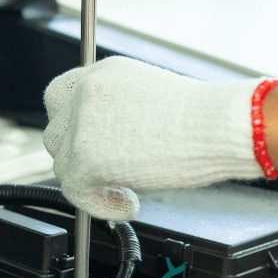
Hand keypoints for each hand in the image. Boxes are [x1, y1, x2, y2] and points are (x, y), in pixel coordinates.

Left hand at [44, 56, 270, 220]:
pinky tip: (130, 203)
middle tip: (111, 171)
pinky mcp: (85, 156)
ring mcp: (83, 122)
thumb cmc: (206, 119)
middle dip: (79, 155)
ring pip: (62, 163)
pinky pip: (74, 190)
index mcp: (104, 73)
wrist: (221, 125)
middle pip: (56, 131)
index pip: (60, 96)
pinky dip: (99, 204)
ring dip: (90, 181)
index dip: (71, 125)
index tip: (88, 143)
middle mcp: (88, 90)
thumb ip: (118, 113)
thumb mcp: (151, 99)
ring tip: (127, 187)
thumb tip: (104, 145)